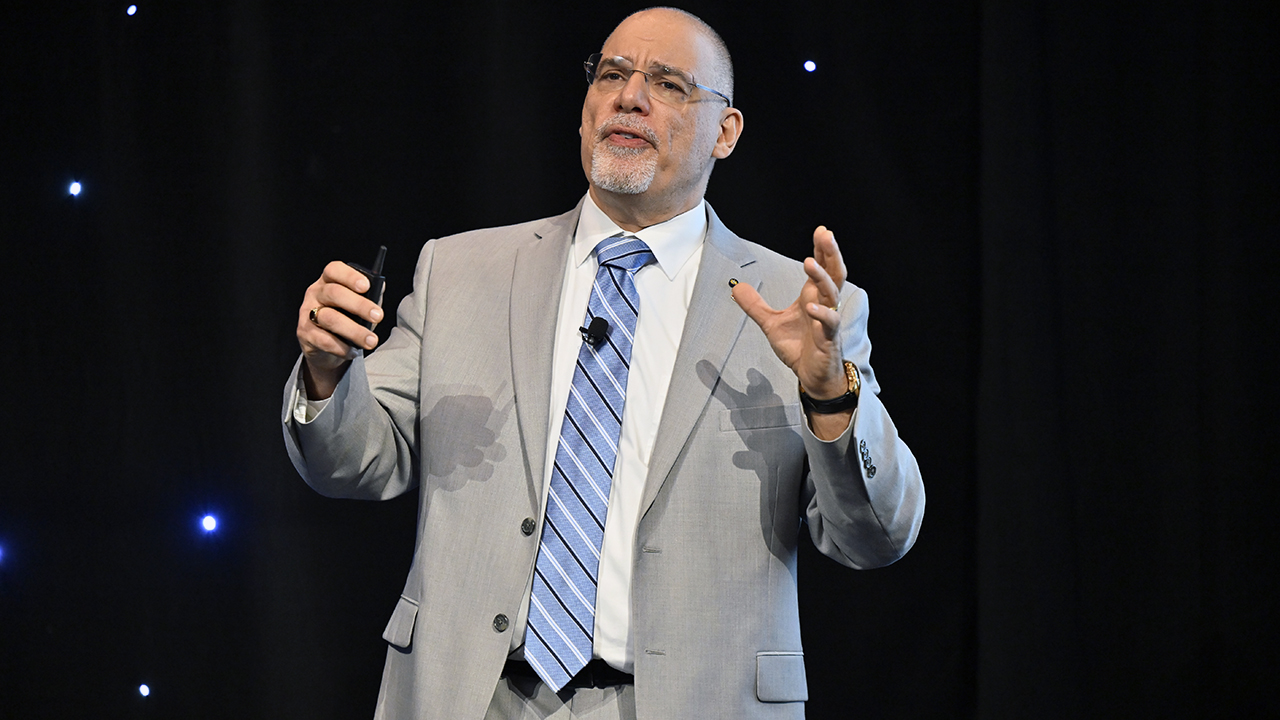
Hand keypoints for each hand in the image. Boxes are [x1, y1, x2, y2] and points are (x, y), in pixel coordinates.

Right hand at [296, 261, 384, 398]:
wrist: (328, 347)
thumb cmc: (347, 318)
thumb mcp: (358, 305)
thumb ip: (370, 295)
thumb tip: (380, 288)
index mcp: (329, 281)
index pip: (334, 270)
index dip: (350, 276)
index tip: (366, 286)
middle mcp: (315, 293)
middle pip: (334, 293)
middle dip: (359, 305)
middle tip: (378, 316)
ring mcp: (307, 313)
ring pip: (330, 318)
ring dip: (354, 330)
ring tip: (371, 340)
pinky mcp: (304, 333)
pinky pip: (324, 340)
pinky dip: (342, 348)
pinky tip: (353, 351)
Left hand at [732, 225, 848, 407]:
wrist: (813, 377)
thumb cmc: (800, 347)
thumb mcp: (771, 323)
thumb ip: (755, 306)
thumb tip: (736, 287)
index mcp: (812, 297)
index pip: (821, 268)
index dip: (821, 250)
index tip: (820, 231)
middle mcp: (824, 304)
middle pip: (834, 273)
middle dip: (830, 254)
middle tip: (826, 234)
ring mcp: (828, 321)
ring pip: (831, 293)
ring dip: (821, 277)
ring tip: (809, 262)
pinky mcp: (828, 339)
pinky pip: (829, 323)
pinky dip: (821, 314)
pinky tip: (810, 307)